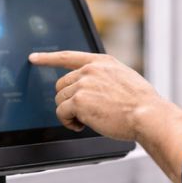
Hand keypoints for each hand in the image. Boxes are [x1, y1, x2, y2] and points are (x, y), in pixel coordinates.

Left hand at [28, 51, 165, 140]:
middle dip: (68, 101)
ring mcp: (83, 83)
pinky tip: (81, 126)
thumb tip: (89, 88)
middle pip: (61, 85)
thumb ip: (104, 77)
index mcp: (101, 62)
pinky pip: (61, 113)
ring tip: (86, 120)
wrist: (147, 114)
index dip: (48, 58)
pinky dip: (68, 122)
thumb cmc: (141, 103)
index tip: (34, 58)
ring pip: (60, 100)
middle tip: (83, 113)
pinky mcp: (79, 100)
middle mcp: (90, 70)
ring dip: (69, 113)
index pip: (68, 56)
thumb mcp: (124, 79)